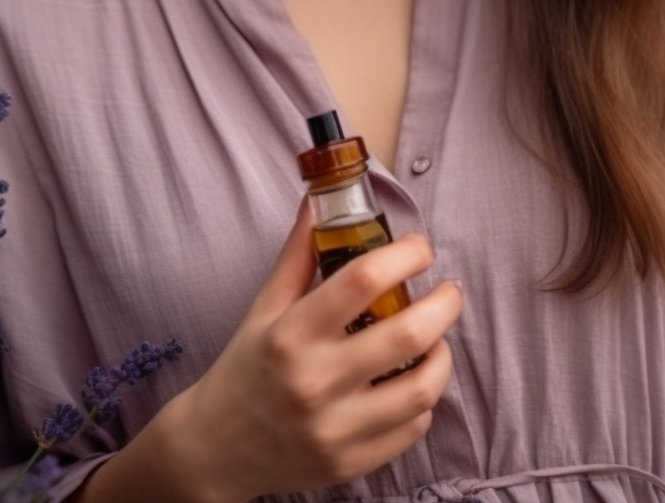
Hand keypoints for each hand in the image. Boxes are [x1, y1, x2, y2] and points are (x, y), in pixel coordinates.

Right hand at [164, 198, 462, 502]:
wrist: (215, 449)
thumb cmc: (246, 366)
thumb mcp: (264, 306)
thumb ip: (298, 254)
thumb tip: (319, 201)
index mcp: (292, 333)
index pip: (363, 280)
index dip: (405, 255)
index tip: (420, 248)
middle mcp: (314, 381)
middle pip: (407, 333)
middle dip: (444, 303)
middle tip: (449, 290)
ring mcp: (333, 428)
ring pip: (421, 389)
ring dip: (442, 355)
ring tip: (437, 338)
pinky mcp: (348, 463)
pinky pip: (411, 429)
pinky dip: (423, 400)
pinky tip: (412, 380)